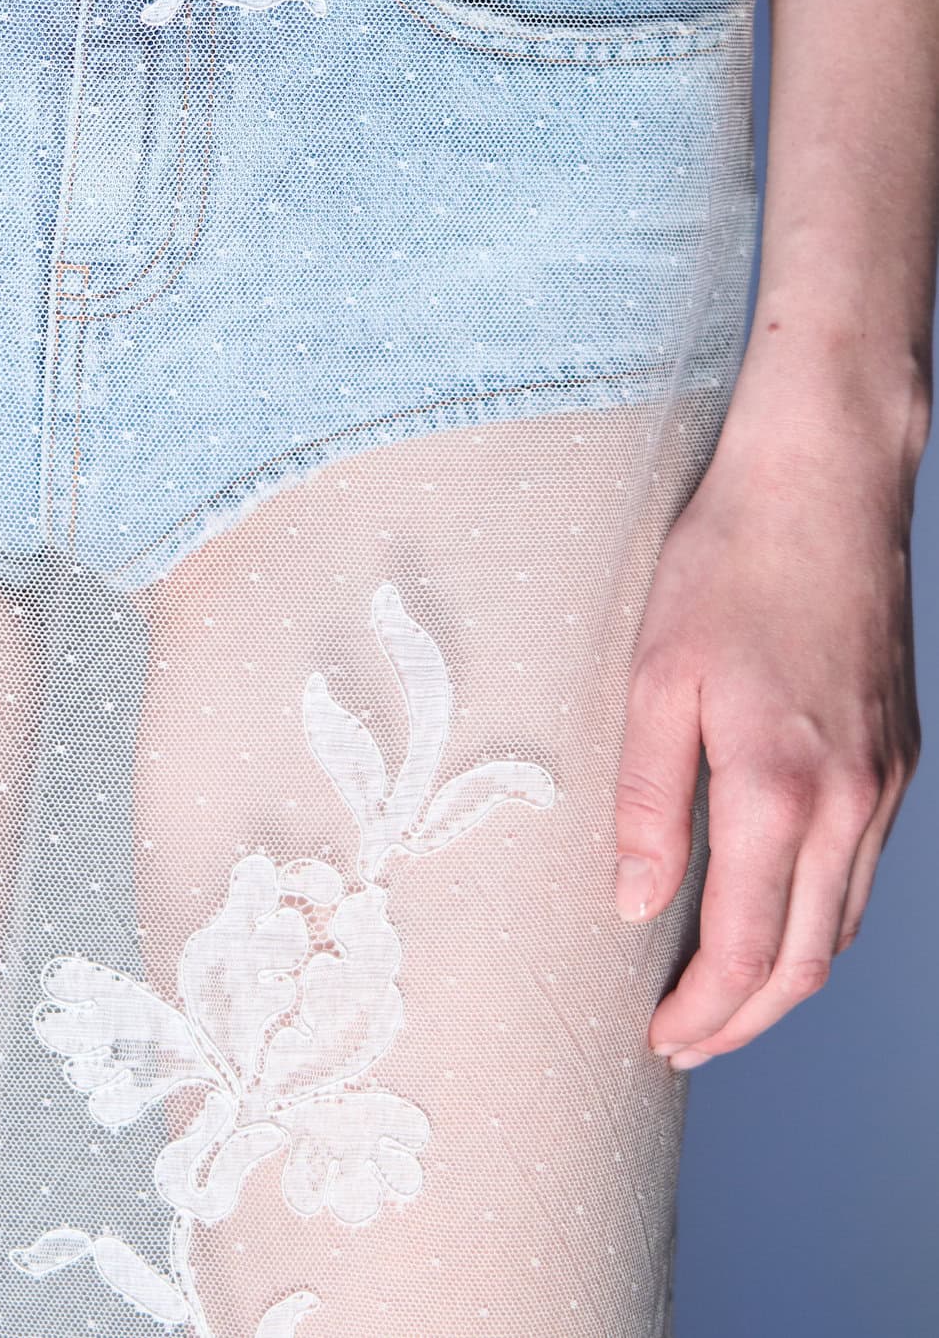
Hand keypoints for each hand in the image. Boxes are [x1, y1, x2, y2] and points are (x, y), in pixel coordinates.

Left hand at [612, 363, 921, 1068]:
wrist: (821, 485)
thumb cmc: (725, 564)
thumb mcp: (654, 676)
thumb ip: (645, 800)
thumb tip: (633, 902)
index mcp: (778, 787)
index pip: (743, 949)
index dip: (702, 1012)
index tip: (658, 1039)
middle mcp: (848, 801)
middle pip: (805, 961)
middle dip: (745, 1020)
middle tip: (685, 1044)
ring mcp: (884, 782)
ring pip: (842, 923)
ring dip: (785, 977)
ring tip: (723, 997)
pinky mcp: (898, 756)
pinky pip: (863, 870)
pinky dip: (819, 917)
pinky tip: (774, 911)